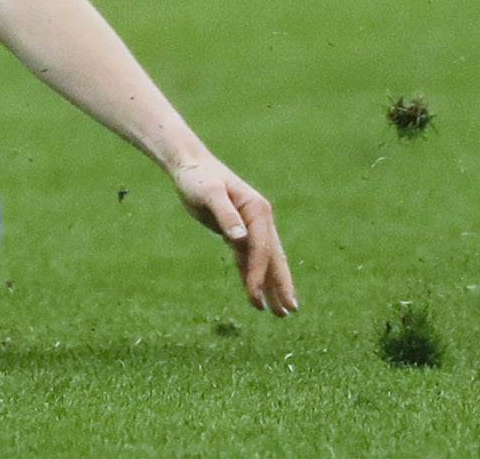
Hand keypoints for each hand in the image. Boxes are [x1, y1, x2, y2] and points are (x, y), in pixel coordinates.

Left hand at [171, 157, 296, 315]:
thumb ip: (226, 215)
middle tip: (290, 311)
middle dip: (280, 285)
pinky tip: (258, 295)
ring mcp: (250, 227)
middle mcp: (259, 219)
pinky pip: (247, 259)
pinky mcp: (237, 232)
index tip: (255, 297)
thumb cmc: (198, 178)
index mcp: (257, 210)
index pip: (261, 248)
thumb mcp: (209, 194)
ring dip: (270, 286)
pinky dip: (252, 276)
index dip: (258, 274)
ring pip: (262, 261)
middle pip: (272, 258)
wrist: (190, 166)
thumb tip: (241, 239)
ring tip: (279, 312)